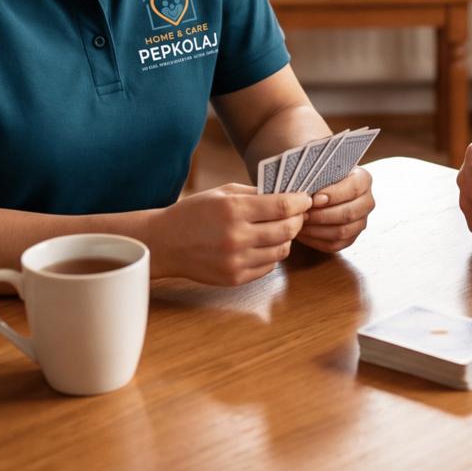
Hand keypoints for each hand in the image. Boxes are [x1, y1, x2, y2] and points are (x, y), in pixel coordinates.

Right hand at [148, 184, 311, 285]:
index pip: (282, 206)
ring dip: (286, 239)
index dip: (300, 202)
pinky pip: (268, 267)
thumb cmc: (194, 213)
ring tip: (278, 230)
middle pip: (287, 230)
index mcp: (234, 209)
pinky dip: (271, 255)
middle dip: (298, 220)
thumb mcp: (223, 192)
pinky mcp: (235, 278)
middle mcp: (237, 236)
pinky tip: (262, 245)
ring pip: (282, 251)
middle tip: (297, 215)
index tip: (306, 199)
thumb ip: (256, 193)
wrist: (165, 243)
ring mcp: (236, 260)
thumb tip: (288, 194)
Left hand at [297, 166, 373, 252]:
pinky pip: (334, 245)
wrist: (319, 189)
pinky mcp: (350, 239)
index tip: (314, 198)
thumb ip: (318, 175)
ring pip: (342, 231)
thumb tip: (306, 190)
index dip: (334, 195)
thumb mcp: (321, 169)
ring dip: (317, 229)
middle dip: (322, 215)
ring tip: (300, 222)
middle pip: (349, 213)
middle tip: (303, 212)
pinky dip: (315, 240)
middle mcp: (366, 202)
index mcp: (363, 180)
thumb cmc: (319, 176)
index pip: (354, 188)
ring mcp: (360, 222)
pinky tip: (302, 232)